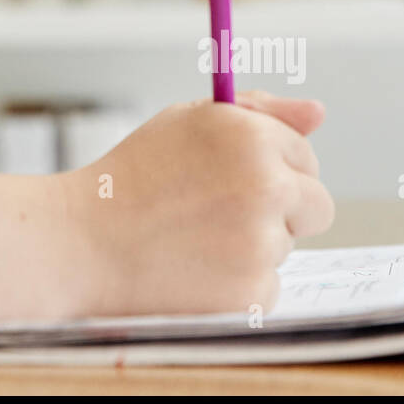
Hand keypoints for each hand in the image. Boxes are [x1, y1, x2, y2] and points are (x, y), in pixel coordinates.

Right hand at [60, 88, 333, 317]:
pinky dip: (239, 284)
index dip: (271, 167)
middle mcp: (266, 185)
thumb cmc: (134, 176)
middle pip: (317, 205)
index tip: (237, 178)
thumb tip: (319, 112)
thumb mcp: (187, 122)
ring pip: (287, 247)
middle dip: (284, 209)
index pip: (305, 155)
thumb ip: (259, 112)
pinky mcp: (253, 292)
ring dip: (253, 245)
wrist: (85, 242)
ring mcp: (262, 243)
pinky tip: (195, 270)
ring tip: (193, 238)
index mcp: (251, 137)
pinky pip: (268, 286)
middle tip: (223, 212)